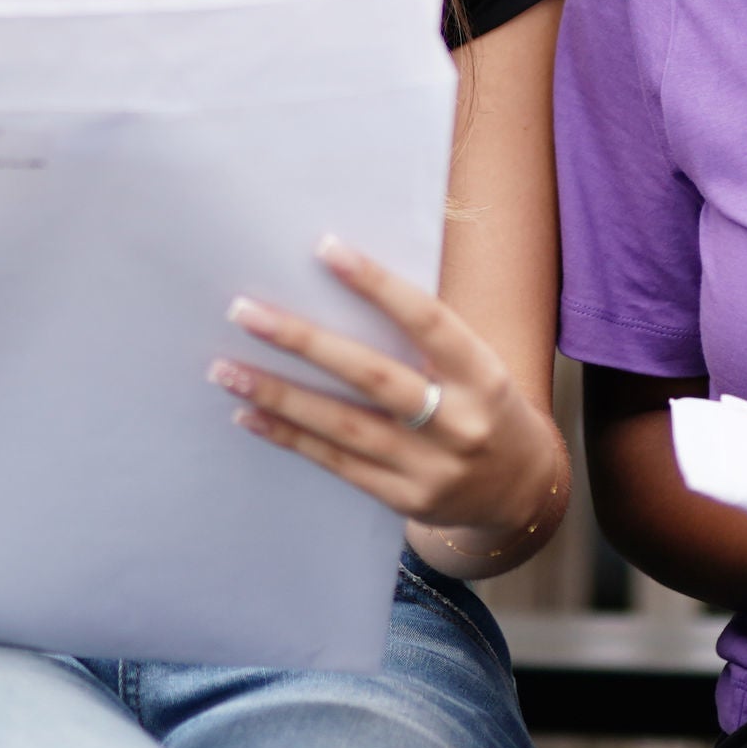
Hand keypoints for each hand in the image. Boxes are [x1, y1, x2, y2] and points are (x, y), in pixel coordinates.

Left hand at [214, 235, 561, 540]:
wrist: (520, 491)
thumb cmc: (482, 405)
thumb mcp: (474, 367)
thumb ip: (420, 339)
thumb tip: (334, 290)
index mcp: (483, 375)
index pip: (427, 320)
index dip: (377, 284)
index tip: (324, 248)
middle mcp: (459, 422)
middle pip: (373, 376)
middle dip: (303, 342)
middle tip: (244, 311)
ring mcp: (431, 468)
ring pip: (344, 426)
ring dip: (279, 394)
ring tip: (225, 368)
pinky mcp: (404, 499)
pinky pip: (336, 463)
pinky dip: (290, 436)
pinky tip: (250, 414)